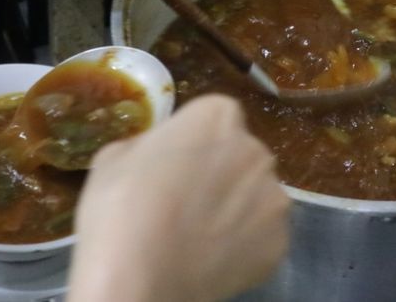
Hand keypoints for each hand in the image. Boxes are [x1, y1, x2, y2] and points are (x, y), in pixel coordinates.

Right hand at [68, 95, 289, 301]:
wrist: (140, 280)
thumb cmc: (121, 208)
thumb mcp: (115, 156)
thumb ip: (151, 144)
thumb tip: (162, 154)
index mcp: (217, 117)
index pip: (214, 117)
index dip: (194, 141)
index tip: (174, 164)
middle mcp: (256, 150)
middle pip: (241, 153)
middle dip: (221, 170)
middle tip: (187, 200)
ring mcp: (274, 198)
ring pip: (255, 194)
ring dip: (236, 207)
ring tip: (201, 234)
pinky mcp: (280, 242)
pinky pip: (262, 234)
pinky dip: (245, 243)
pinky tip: (214, 257)